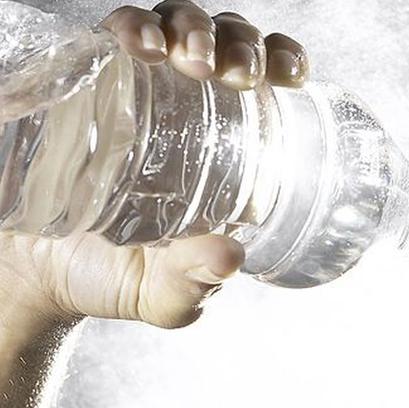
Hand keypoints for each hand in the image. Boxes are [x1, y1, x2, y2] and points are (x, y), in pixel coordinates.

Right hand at [1, 0, 310, 329]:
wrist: (30, 277)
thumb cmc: (113, 277)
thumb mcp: (165, 292)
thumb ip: (195, 280)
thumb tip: (229, 257)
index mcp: (224, 140)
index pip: (266, 80)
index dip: (284, 60)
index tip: (292, 76)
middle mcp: (185, 101)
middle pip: (226, 39)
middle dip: (240, 43)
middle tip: (238, 76)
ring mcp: (135, 85)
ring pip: (174, 22)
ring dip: (191, 27)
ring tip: (188, 59)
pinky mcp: (84, 79)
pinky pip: (113, 33)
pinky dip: (131, 28)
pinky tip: (139, 47)